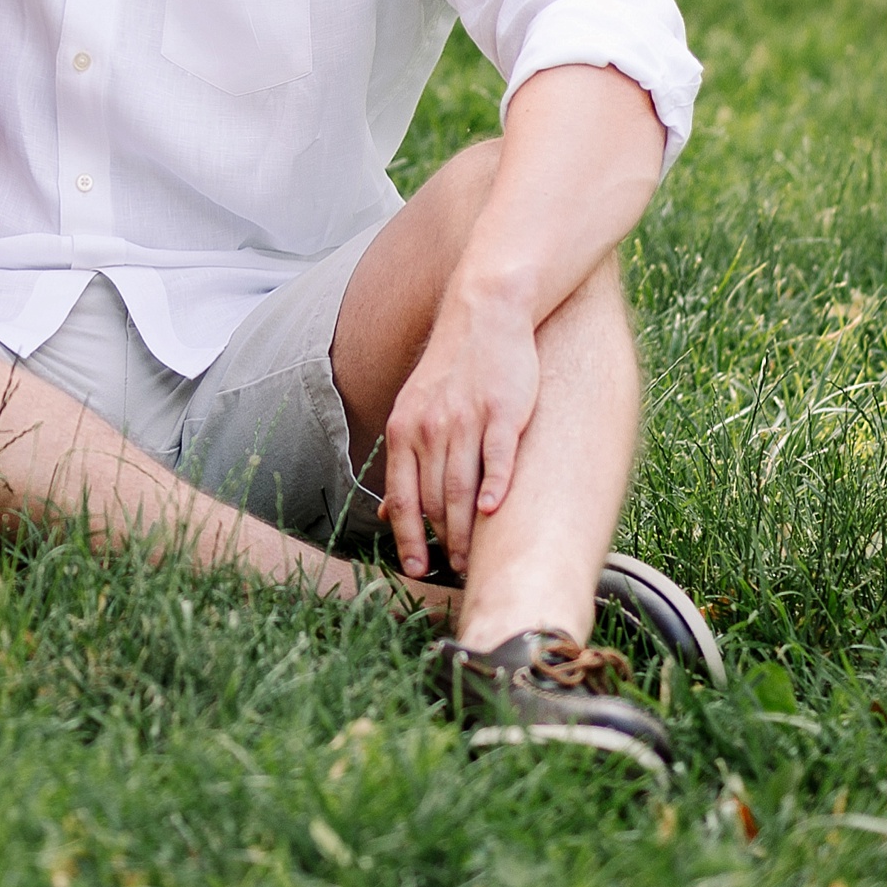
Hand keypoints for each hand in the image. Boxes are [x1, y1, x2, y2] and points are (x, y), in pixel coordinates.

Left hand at [383, 286, 540, 579]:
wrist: (485, 315)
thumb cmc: (452, 371)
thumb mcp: (415, 411)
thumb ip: (405, 461)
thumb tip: (385, 514)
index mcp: (404, 429)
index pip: (401, 496)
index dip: (406, 537)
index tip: (414, 570)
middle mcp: (430, 427)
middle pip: (433, 500)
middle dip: (441, 542)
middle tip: (455, 571)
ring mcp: (466, 419)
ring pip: (460, 489)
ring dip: (465, 531)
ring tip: (472, 559)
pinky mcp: (502, 412)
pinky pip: (496, 458)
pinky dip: (493, 489)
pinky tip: (492, 514)